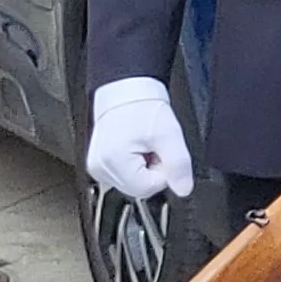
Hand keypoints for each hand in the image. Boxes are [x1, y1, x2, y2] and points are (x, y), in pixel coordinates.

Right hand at [85, 76, 193, 203]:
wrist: (127, 92)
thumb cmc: (142, 107)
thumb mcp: (169, 135)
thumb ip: (179, 164)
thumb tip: (183, 189)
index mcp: (112, 161)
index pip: (147, 188)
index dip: (163, 172)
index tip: (161, 152)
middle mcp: (99, 168)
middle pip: (138, 189)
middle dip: (153, 171)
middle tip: (154, 147)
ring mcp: (97, 167)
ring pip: (132, 183)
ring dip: (145, 168)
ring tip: (144, 145)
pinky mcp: (99, 164)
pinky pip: (125, 176)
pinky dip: (135, 165)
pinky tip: (135, 148)